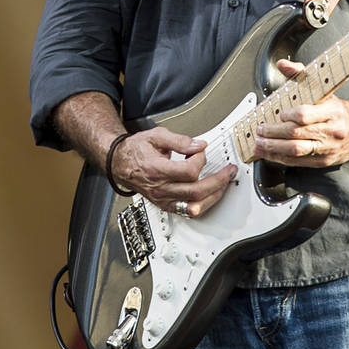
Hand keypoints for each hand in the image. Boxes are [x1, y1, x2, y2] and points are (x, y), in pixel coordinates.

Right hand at [110, 126, 236, 215]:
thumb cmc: (136, 150)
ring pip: (195, 206)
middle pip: (196, 191)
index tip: (200, 151)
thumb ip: (179, 140)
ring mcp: (163, 199)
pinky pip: (187, 211)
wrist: (120, 163)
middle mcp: (161, 188)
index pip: (189, 172)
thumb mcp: (156, 136)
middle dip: (218, 181)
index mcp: (157, 170)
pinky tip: (211, 196)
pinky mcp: (165, 205)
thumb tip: (199, 145)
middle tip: (229, 172)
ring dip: (214, 196)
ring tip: (225, 184)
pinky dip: (202, 205)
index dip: (200, 159)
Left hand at [253, 59, 348, 166]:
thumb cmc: (339, 109)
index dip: (288, 116)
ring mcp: (327, 148)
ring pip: (296, 150)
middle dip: (274, 133)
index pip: (305, 114)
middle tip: (260, 130)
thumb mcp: (324, 89)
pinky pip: (299, 162)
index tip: (279, 114)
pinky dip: (281, 158)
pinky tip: (270, 155)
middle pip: (296, 133)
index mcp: (331, 111)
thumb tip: (283, 64)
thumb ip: (300, 74)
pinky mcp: (323, 161)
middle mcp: (330, 130)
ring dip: (274, 148)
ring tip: (259, 145)